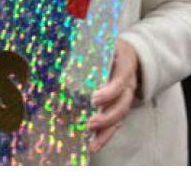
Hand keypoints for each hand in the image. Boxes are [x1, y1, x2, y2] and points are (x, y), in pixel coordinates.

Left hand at [86, 38, 139, 153]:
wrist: (129, 52)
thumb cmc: (110, 47)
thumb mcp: (103, 43)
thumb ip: (88, 48)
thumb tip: (61, 52)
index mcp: (125, 66)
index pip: (121, 81)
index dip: (110, 92)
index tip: (95, 98)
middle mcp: (129, 84)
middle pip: (123, 104)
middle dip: (107, 116)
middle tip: (90, 123)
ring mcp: (125, 97)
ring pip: (120, 117)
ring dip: (105, 131)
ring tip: (90, 142)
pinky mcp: (119, 108)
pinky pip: (114, 125)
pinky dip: (104, 137)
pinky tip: (92, 147)